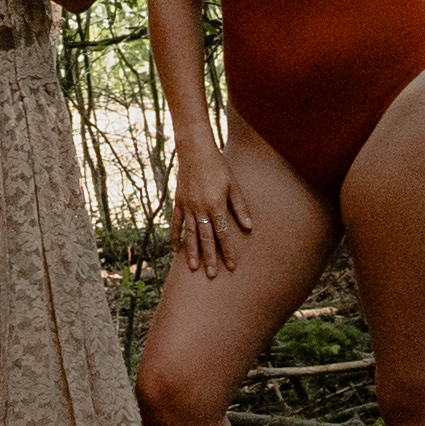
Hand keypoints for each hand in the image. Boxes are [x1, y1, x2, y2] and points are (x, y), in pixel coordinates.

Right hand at [173, 138, 247, 277]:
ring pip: (190, 234)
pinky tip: (175, 251)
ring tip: (193, 268)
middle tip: (212, 275)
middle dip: (209, 258)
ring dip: (192, 252)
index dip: (228, 251)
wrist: (195, 150)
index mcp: (216, 204)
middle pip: (206, 238)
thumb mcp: (234, 185)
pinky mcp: (178, 202)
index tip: (232, 266)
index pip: (223, 233)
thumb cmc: (218, 166)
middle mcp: (200, 208)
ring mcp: (187, 206)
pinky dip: (175, 237)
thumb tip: (249, 227)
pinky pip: (176, 223)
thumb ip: (240, 207)